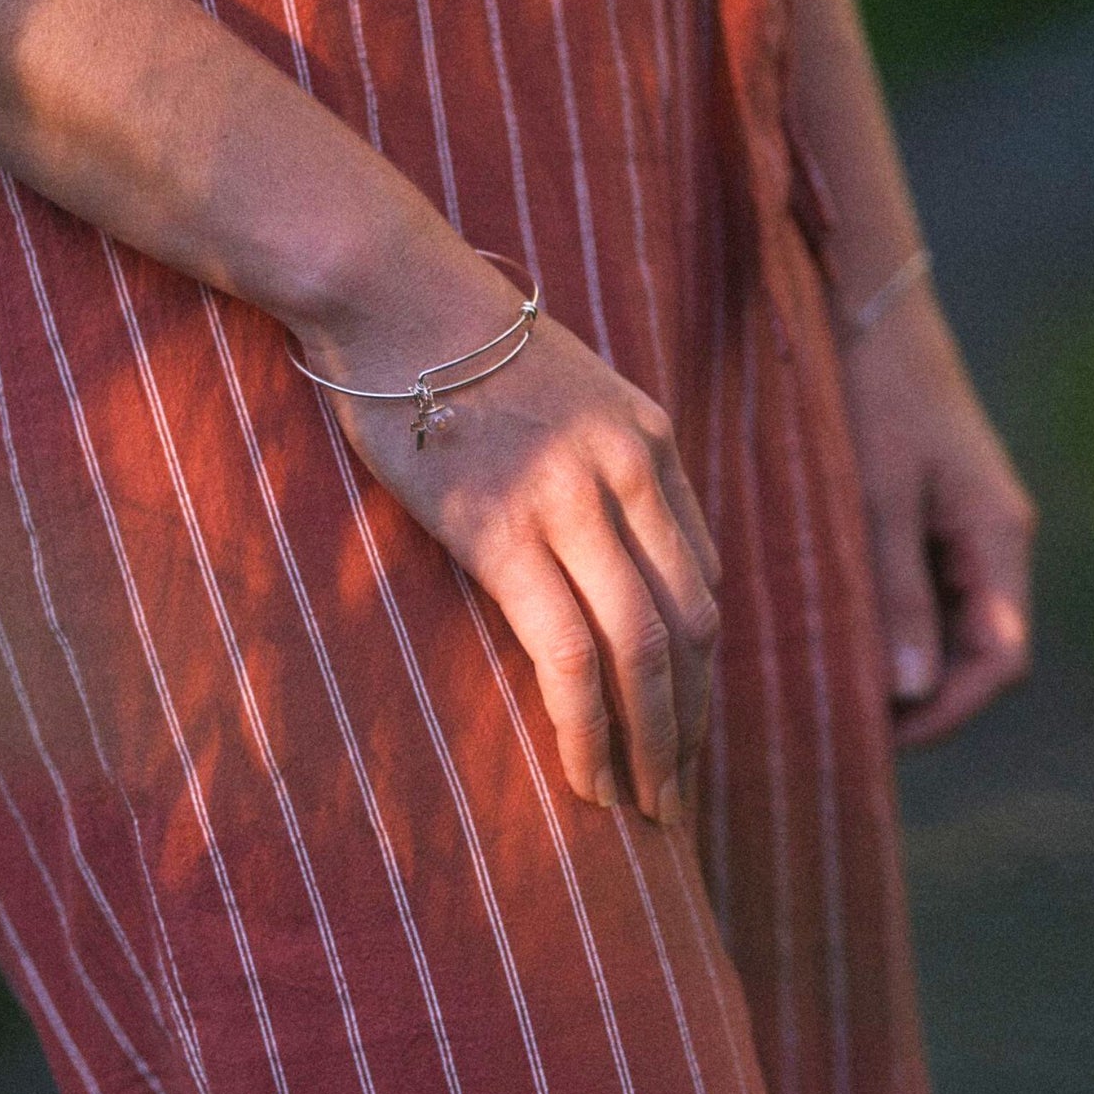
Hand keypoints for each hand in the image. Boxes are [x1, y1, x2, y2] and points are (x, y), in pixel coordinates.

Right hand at [293, 254, 720, 822]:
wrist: (390, 289)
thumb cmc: (454, 341)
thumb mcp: (561, 389)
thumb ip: (596, 461)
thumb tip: (598, 544)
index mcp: (650, 439)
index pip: (703, 578)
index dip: (702, 666)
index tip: (682, 719)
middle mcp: (629, 471)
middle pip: (692, 624)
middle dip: (693, 720)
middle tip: (678, 789)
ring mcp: (570, 499)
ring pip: (644, 649)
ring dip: (653, 742)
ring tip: (643, 805)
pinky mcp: (501, 529)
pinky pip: (567, 650)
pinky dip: (586, 724)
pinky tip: (583, 772)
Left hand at [839, 282, 1038, 748]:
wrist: (864, 304)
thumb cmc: (872, 392)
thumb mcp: (878, 495)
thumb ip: (896, 591)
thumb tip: (911, 692)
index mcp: (997, 536)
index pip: (1000, 659)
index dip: (947, 712)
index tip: (875, 740)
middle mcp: (990, 536)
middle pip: (975, 649)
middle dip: (918, 695)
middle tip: (837, 721)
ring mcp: (960, 519)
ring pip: (943, 617)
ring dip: (895, 655)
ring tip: (823, 681)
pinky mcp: (925, 502)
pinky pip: (916, 579)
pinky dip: (882, 611)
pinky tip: (826, 621)